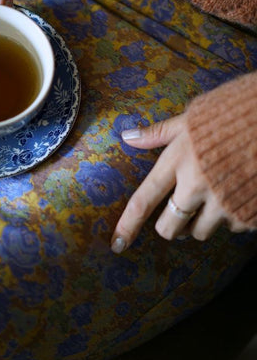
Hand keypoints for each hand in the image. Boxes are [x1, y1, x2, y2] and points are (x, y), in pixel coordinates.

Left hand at [110, 114, 249, 253]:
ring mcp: (224, 203)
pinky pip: (231, 228)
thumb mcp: (191, 119)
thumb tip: (127, 137)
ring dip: (201, 221)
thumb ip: (158, 134)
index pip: (144, 200)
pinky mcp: (247, 214)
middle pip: (169, 228)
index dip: (127, 225)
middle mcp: (196, 186)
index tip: (116, 244)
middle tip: (180, 211)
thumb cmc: (232, 115)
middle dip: (171, 226)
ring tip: (214, 195)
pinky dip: (231, 216)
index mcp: (178, 161)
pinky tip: (238, 193)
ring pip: (200, 232)